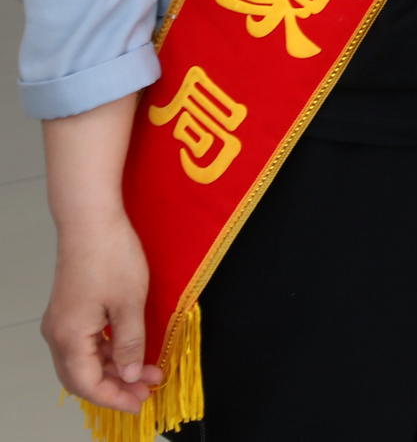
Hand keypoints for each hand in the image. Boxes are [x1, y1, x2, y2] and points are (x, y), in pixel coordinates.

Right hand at [43, 213, 156, 413]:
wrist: (90, 221)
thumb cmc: (110, 256)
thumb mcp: (130, 303)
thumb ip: (130, 343)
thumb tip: (131, 375)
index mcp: (69, 337)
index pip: (87, 384)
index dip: (114, 398)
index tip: (140, 404)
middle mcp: (57, 334)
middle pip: (82, 377)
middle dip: (115, 389)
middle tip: (147, 394)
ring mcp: (61, 322)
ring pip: (84, 361)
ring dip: (115, 370)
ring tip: (148, 374)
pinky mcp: (70, 311)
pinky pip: (86, 344)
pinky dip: (108, 353)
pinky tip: (133, 353)